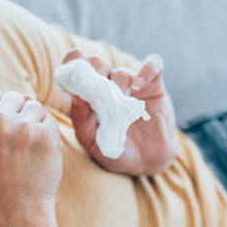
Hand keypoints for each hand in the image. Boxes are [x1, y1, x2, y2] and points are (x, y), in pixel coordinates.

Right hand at [0, 86, 62, 226]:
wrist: (16, 210)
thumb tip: (26, 95)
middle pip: (14, 96)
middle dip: (17, 116)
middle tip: (13, 148)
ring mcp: (22, 126)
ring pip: (34, 106)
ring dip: (34, 124)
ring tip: (25, 152)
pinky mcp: (46, 135)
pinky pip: (50, 121)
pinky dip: (48, 135)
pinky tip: (38, 155)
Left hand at [62, 49, 177, 176]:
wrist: (146, 164)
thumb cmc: (115, 152)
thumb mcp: (92, 142)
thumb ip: (81, 120)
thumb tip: (76, 96)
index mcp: (89, 94)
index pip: (76, 66)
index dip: (72, 63)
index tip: (72, 76)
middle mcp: (108, 84)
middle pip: (97, 63)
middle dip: (94, 70)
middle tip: (96, 85)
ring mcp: (131, 84)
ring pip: (121, 71)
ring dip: (118, 83)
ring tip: (121, 101)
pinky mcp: (154, 85)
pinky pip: (153, 65)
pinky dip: (146, 71)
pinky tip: (138, 86)